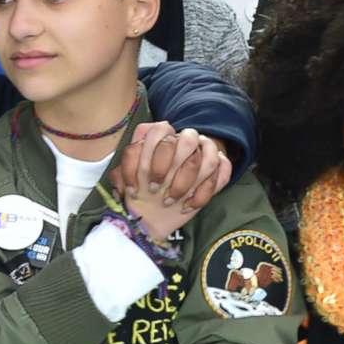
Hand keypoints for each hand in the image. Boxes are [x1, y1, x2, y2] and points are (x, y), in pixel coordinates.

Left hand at [114, 124, 226, 245]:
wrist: (157, 212)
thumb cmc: (141, 193)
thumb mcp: (125, 183)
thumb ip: (121, 176)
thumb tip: (121, 182)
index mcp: (159, 138)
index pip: (158, 130)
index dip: (145, 157)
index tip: (134, 187)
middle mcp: (183, 142)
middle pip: (187, 140)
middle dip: (167, 167)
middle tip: (154, 190)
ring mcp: (203, 154)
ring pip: (208, 157)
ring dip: (184, 183)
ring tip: (169, 202)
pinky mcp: (217, 171)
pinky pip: (222, 172)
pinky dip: (203, 193)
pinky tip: (187, 206)